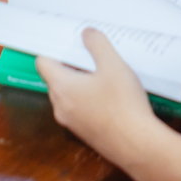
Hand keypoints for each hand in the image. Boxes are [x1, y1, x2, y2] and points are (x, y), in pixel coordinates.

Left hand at [37, 28, 166, 163]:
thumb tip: (86, 34)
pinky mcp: (85, 134)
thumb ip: (97, 44)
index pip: (43, 62)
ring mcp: (72, 123)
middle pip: (56, 78)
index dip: (54, 50)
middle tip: (91, 56)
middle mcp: (61, 107)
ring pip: (68, 95)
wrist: (137, 146)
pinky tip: (111, 97)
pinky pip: (79, 110)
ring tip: (105, 75)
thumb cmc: (123, 104)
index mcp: (61, 87)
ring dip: (81, 83)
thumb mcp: (113, 65)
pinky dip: (88, 100)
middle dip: (71, 65)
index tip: (69, 43)